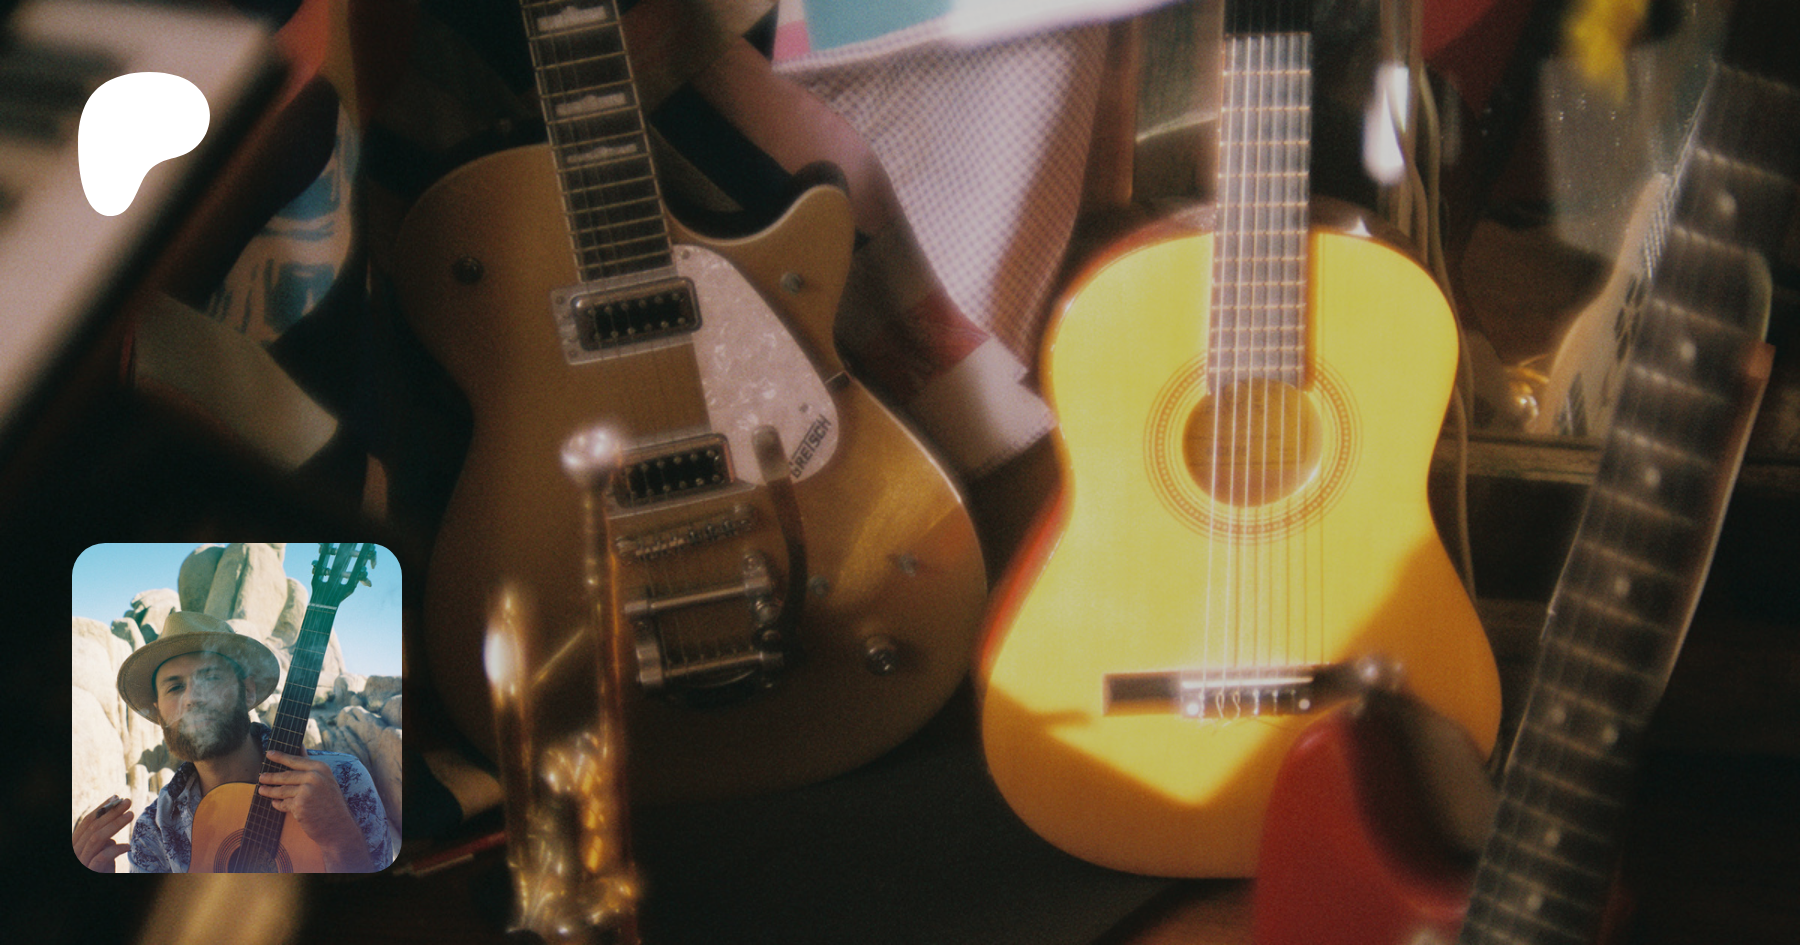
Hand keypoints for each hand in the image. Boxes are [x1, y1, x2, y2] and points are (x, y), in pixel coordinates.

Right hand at [72, 795, 131, 871]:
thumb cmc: (101, 870)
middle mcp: (76, 851)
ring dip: (115, 825)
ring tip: (131, 815)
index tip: (116, 798)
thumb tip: (113, 833)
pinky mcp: (91, 870)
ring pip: (97, 838)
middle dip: (111, 812)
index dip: (102, 809)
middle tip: (128, 802)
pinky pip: (102, 857)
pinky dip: (116, 849)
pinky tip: (128, 846)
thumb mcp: (101, 853)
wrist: (99, 885)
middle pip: (93, 827)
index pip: (88, 822)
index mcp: (77, 843)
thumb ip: (103, 841)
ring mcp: (82, 861)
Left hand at [259, 749, 372, 871]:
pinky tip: (276, 804)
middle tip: (261, 777)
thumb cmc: (331, 803)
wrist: (337, 825)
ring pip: (281, 790)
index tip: (269, 754)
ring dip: (270, 791)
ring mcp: (306, 791)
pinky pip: (283, 803)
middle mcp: (314, 777)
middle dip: (271, 777)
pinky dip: (278, 804)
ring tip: (262, 790)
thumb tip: (300, 747)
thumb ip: (311, 766)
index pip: (296, 760)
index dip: (281, 756)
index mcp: (320, 768)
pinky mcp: (299, 805)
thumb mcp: (325, 780)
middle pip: (286, 775)